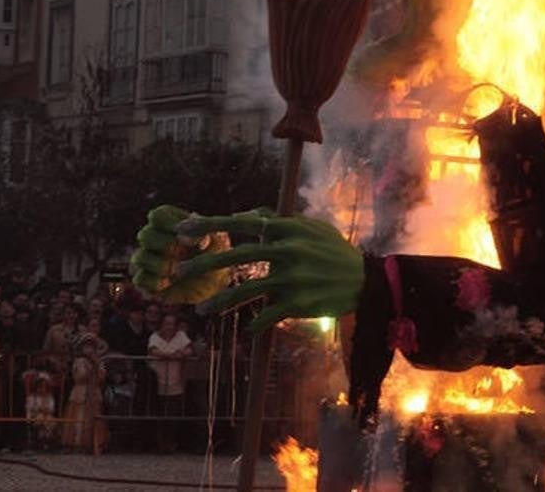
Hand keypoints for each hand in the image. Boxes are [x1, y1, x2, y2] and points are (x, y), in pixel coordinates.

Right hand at [130, 206, 231, 303]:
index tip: (188, 239)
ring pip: (139, 257)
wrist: (215, 285)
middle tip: (181, 253)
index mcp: (170, 224)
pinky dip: (153, 281)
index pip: (157, 215)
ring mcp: (150, 260)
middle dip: (164, 245)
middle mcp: (156, 239)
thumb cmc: (216, 256)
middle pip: (144, 235)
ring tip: (175, 271)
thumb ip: (204, 230)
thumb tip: (186, 228)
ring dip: (158, 264)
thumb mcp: (217, 241)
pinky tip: (168, 283)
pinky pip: (139, 278)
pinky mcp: (148, 281)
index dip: (170, 225)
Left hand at [175, 209, 363, 331]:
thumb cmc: (333, 251)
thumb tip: (246, 216)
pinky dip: (255, 324)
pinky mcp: (298, 303)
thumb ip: (277, 220)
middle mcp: (288, 250)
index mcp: (288, 228)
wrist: (364, 281)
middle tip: (179, 271)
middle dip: (204, 264)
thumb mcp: (309, 227)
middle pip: (237, 256)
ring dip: (222, 302)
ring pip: (247, 290)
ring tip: (202, 309)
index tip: (183, 230)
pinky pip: (267, 315)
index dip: (210, 226)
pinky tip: (247, 329)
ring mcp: (292, 278)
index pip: (242, 223)